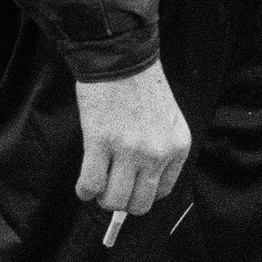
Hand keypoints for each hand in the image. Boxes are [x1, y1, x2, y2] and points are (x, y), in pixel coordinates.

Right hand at [74, 62, 190, 218]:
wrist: (121, 57)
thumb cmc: (141, 85)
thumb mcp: (166, 121)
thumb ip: (159, 151)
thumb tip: (140, 184)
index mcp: (177, 147)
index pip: (163, 192)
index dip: (142, 193)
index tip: (130, 186)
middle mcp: (157, 153)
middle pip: (139, 204)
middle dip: (122, 202)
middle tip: (111, 189)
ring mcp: (129, 150)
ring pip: (115, 200)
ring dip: (102, 198)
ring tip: (97, 184)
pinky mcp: (100, 142)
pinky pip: (90, 184)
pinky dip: (84, 190)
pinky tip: (83, 184)